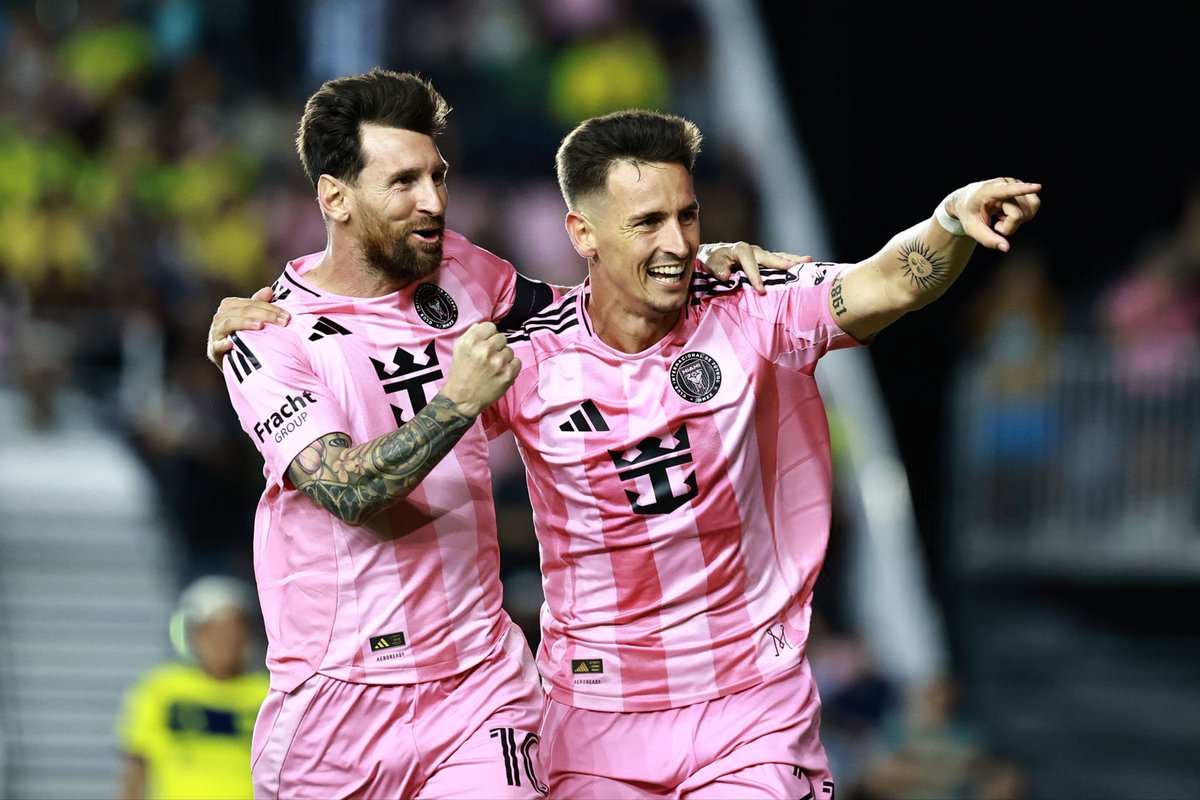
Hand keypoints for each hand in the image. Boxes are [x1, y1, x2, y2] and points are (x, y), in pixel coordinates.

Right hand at [207, 286, 288, 367]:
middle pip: (244, 311)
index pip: (252, 303)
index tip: (287, 316)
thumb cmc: (241, 335)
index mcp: (230, 305)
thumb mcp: (251, 319)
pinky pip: (217, 345)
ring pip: (229, 323)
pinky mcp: (213, 349)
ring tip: (260, 326)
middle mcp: (220, 316)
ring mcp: (215, 332)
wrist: (228, 358)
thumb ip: (258, 304)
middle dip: (266, 315)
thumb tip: (269, 290)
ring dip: (245, 323)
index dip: (271, 308)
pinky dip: (223, 344)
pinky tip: (231, 344)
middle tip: (283, 322)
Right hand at [438, 322, 520, 416]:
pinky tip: (500, 373)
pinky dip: (511, 367)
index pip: (490, 326)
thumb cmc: (460, 373)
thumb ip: (471, 333)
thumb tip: (483, 326)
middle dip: (496, 347)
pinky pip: (517, 362)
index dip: (489, 335)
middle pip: (502, 338)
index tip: (486, 344)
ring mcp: (499, 362)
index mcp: (472, 341)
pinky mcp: (508, 374)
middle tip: (489, 358)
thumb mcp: (459, 348)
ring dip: (503, 358)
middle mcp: (486, 349)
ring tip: (493, 367)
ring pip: (510, 350)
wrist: (462, 399)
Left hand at [696, 241, 811, 294]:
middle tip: (796, 267)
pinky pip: (777, 261)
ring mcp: (760, 255)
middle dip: (782, 262)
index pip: (750, 262)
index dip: (756, 275)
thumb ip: (716, 269)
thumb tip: (726, 276)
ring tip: (808, 261)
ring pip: (777, 256)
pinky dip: (789, 263)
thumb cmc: (709, 260)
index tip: (761, 289)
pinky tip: (803, 266)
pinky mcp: (763, 261)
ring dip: (792, 259)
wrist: (710, 256)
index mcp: (739, 250)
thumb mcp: (708, 263)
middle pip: (769, 256)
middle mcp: (752, 250)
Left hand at [951, 178, 1041, 251]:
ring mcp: (1016, 183)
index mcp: (989, 191)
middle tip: (995, 223)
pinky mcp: (1023, 186)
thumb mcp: (972, 229)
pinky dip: (1022, 215)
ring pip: (1029, 211)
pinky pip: (1033, 206)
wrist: (967, 199)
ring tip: (1001, 215)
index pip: (1008, 191)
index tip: (1038, 187)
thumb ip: (988, 239)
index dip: (1023, 190)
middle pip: (1019, 214)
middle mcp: (1005, 183)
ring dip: (1016, 220)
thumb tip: (1006, 247)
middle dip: (1009, 225)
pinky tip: (1008, 212)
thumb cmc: (969, 213)